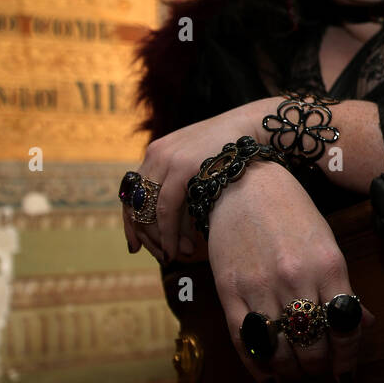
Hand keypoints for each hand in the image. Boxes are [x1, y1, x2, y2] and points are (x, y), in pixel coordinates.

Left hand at [122, 97, 274, 263]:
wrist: (253, 126)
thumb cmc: (233, 151)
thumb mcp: (200, 168)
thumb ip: (184, 191)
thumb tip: (176, 230)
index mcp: (156, 153)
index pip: (132, 194)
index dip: (130, 224)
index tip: (136, 247)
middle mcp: (156, 155)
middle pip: (135, 205)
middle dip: (146, 237)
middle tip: (161, 256)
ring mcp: (167, 159)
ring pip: (148, 210)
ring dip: (160, 239)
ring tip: (174, 256)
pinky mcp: (182, 166)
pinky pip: (165, 208)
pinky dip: (168, 233)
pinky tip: (177, 248)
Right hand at [206, 160, 375, 382]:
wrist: (243, 183)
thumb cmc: (291, 211)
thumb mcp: (327, 243)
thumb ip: (344, 286)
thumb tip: (365, 322)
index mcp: (328, 264)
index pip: (346, 326)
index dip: (349, 356)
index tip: (346, 369)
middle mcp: (296, 278)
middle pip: (313, 345)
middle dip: (319, 365)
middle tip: (319, 367)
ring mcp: (260, 286)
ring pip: (281, 350)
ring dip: (292, 370)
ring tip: (296, 370)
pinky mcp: (228, 291)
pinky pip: (245, 342)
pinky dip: (259, 366)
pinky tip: (269, 374)